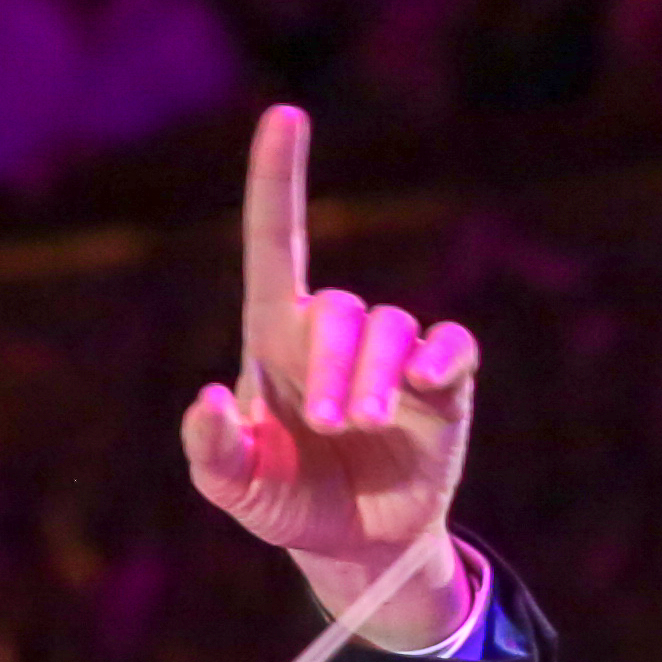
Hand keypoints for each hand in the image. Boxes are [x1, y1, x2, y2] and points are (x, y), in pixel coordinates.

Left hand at [183, 103, 481, 648]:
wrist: (356, 546)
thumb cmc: (284, 501)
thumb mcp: (232, 487)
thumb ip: (210, 449)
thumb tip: (209, 397)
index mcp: (274, 337)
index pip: (278, 240)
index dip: (279, 178)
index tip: (285, 114)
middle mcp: (335, 335)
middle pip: (341, 307)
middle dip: (334, 362)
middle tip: (326, 423)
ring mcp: (393, 358)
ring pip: (393, 330)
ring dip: (375, 378)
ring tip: (364, 428)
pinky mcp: (443, 387)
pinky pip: (452, 347)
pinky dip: (442, 359)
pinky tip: (426, 385)